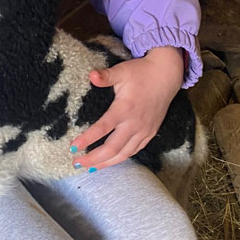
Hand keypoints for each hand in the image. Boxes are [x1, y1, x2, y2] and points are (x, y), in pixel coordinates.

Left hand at [70, 46, 184, 170]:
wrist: (166, 76)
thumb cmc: (141, 72)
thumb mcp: (122, 71)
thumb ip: (106, 76)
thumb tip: (91, 75)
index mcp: (125, 109)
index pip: (103, 128)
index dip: (87, 139)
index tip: (73, 147)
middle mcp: (135, 124)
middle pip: (112, 148)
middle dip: (93, 158)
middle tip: (76, 162)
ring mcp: (144, 131)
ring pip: (124, 154)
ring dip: (106, 163)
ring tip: (90, 167)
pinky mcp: (150, 133)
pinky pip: (134, 150)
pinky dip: (121, 158)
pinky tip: (111, 161)